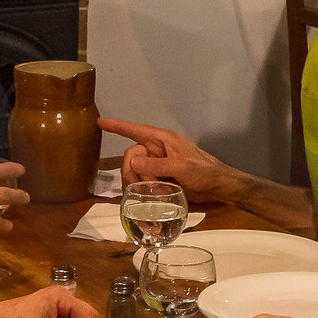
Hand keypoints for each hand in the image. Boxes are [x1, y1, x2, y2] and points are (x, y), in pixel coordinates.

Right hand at [99, 118, 233, 203]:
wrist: (217, 186)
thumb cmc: (203, 171)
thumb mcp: (181, 166)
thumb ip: (156, 165)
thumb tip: (132, 163)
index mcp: (162, 140)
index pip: (135, 130)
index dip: (117, 126)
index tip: (100, 122)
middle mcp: (157, 150)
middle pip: (131, 157)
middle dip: (132, 172)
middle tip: (145, 186)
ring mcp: (157, 164)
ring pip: (134, 171)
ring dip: (140, 183)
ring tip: (155, 191)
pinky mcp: (159, 177)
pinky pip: (142, 181)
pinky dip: (144, 189)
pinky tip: (153, 195)